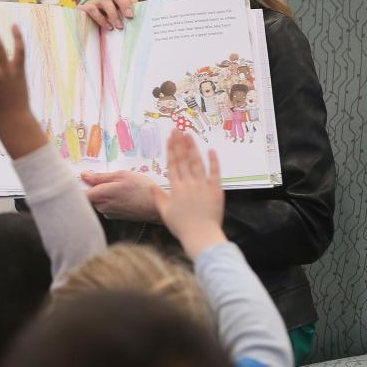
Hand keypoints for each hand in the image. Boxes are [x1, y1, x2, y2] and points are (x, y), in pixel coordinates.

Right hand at [78, 0, 137, 29]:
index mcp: (116, 0)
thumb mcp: (118, 23)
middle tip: (130, 17)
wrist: (84, 32)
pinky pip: (92, 9)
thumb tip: (143, 25)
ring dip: (113, 13)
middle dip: (124, 3)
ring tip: (119, 26)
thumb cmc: (106, 27)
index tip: (137, 14)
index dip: (132, 1)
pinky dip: (101, 18)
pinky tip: (108, 27)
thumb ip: (127, 21)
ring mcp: (95, 2)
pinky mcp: (84, 9)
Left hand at [82, 169, 159, 220]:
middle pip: (89, 196)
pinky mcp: (116, 217)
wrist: (158, 208)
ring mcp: (109, 213)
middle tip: (107, 177)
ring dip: (104, 192)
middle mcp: (102, 207)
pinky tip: (124, 194)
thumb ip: (100, 177)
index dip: (77, 185)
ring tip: (120, 185)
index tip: (79, 177)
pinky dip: (112, 199)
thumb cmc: (142, 189)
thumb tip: (84, 175)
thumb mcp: (122, 175)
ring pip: (99, 200)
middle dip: (94, 186)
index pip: (79, 194)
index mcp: (101, 195)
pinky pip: (107, 205)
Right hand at [152, 131, 225, 259]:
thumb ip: (158, 197)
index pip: (172, 164)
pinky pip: (215, 172)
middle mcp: (188, 183)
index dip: (171, 150)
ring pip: (197, 162)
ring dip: (193, 148)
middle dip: (179, 143)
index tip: (169, 138)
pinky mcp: (216, 189)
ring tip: (189, 135)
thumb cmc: (182, 227)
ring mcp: (203, 185)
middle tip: (177, 129)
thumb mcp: (165, 213)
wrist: (201, 236)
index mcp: (176, 188)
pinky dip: (214, 161)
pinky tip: (211, 150)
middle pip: (183, 160)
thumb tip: (150, 186)